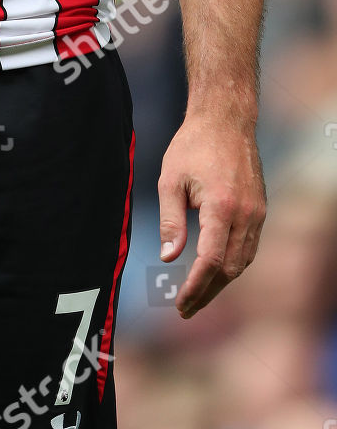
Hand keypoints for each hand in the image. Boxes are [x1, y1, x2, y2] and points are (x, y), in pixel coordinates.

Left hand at [157, 111, 265, 317]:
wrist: (226, 119)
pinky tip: (215, 270)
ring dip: (221, 282)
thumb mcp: (170, 179)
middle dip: (207, 292)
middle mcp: (245, 214)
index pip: (211, 260)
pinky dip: (233, 264)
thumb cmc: (192, 145)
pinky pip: (249, 247)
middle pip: (229, 269)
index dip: (195, 287)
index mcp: (221, 206)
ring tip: (198, 296)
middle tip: (185, 309)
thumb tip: (168, 257)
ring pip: (243, 261)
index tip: (180, 304)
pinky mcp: (260, 210)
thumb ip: (171, 220)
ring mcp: (257, 213)